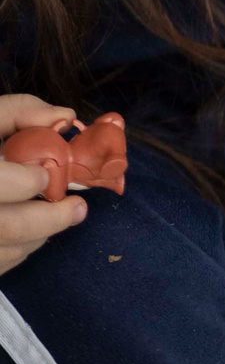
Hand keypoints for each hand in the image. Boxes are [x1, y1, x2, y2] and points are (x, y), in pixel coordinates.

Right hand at [0, 97, 86, 276]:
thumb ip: (18, 113)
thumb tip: (65, 117)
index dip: (25, 181)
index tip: (45, 174)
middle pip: (5, 226)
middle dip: (49, 219)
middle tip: (78, 208)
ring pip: (3, 251)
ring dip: (36, 237)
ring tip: (56, 217)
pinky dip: (16, 251)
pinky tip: (26, 232)